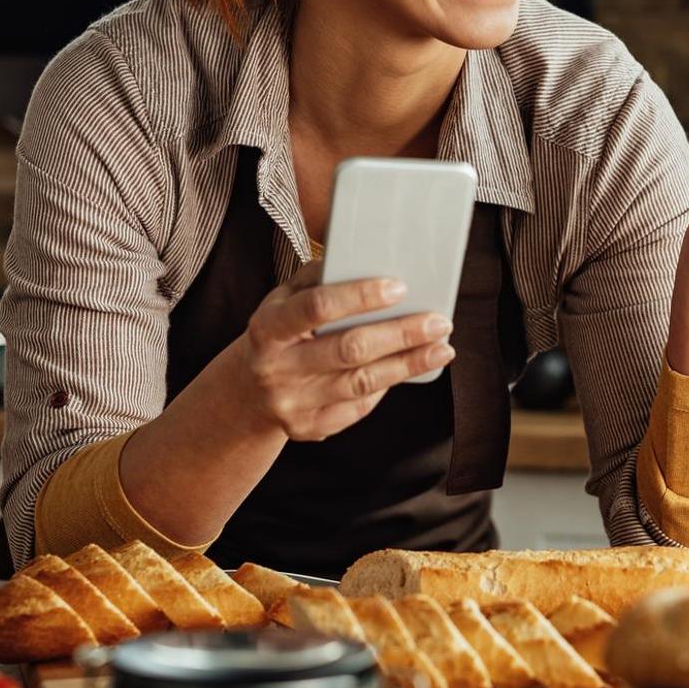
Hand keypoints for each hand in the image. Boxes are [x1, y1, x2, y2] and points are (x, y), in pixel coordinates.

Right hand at [223, 262, 454, 441]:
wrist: (245, 393)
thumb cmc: (278, 332)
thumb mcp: (283, 299)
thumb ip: (318, 279)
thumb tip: (367, 259)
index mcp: (268, 328)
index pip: (317, 308)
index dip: (359, 296)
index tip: (400, 287)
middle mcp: (276, 368)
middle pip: (348, 350)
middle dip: (400, 334)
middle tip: (439, 321)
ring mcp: (292, 403)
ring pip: (361, 383)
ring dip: (408, 364)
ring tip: (442, 348)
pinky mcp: (308, 428)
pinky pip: (358, 407)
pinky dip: (387, 386)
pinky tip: (410, 369)